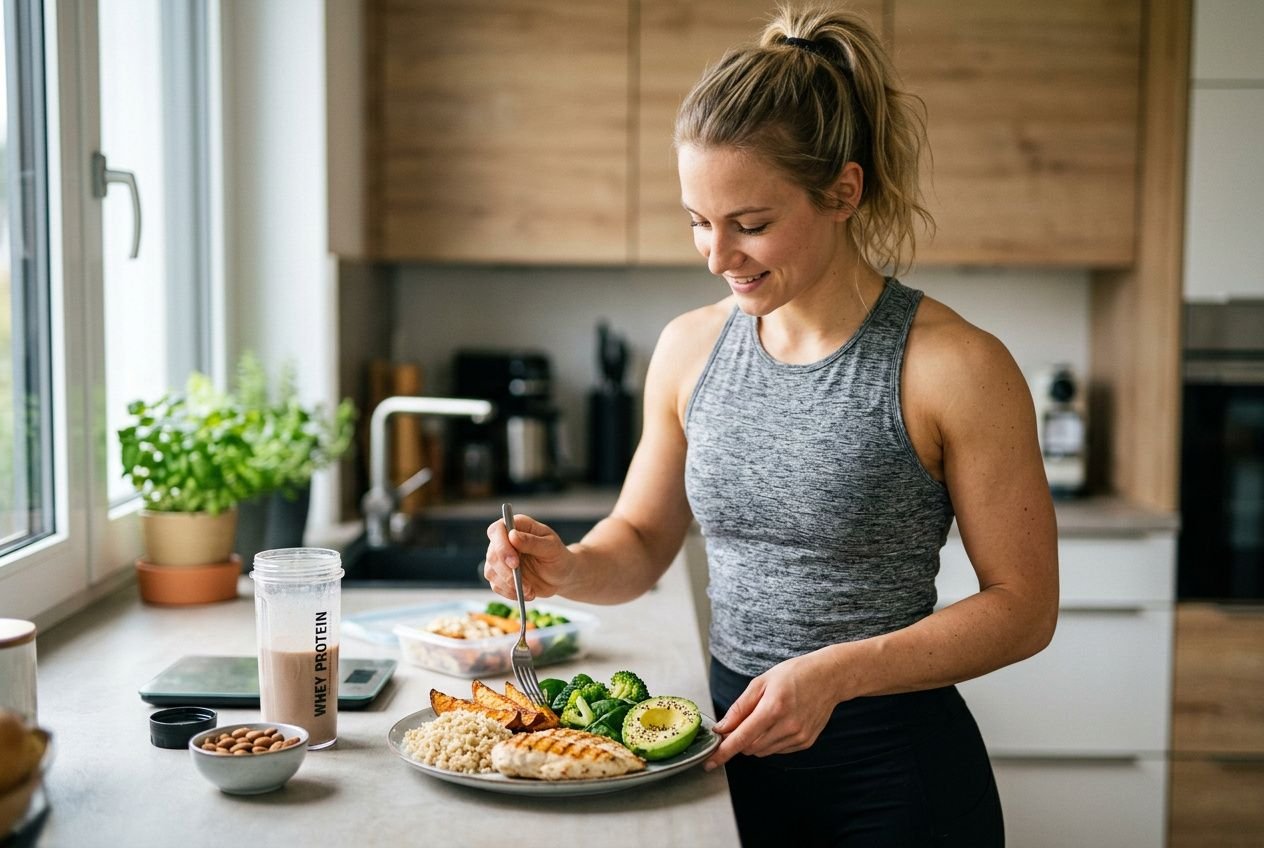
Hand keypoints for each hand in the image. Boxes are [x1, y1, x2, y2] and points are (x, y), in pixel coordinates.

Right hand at [484, 513, 574, 600]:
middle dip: (506, 572)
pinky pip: (496, 586)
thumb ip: (533, 542)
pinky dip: (510, 593)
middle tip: (524, 584)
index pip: (497, 530)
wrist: (561, 575)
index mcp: (517, 526)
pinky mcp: (500, 576)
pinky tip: (527, 594)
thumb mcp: (551, 548)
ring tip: (530, 591)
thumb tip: (512, 536)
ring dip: (509, 585)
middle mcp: (504, 541)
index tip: (514, 563)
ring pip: (491, 572)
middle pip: (492, 554)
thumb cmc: (558, 556)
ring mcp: (500, 559)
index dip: (501, 546)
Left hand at [704, 650, 841, 770]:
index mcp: (773, 708)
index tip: (709, 762)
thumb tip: (722, 729)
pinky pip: (778, 750)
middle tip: (739, 724)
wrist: (829, 677)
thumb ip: (739, 708)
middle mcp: (787, 726)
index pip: (741, 738)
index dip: (723, 752)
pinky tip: (778, 723)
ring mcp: (798, 737)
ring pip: (763, 751)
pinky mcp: (806, 742)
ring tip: (764, 717)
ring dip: (754, 741)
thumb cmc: (794, 674)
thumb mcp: (761, 682)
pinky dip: (770, 741)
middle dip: (739, 740)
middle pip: (750, 748)